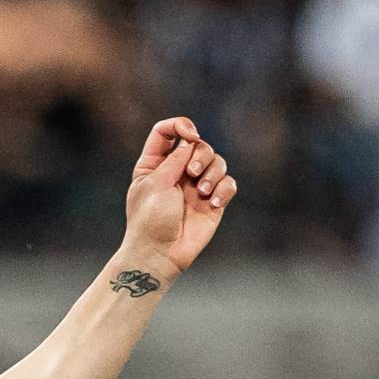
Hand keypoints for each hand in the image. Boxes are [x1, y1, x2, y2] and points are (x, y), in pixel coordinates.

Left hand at [119, 117, 236, 274]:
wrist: (161, 253)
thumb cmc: (150, 220)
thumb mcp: (157, 183)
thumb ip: (175, 159)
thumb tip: (191, 143)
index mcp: (155, 163)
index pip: (166, 131)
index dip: (180, 125)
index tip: (190, 135)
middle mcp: (177, 171)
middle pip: (199, 145)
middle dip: (201, 155)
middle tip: (193, 174)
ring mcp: (196, 186)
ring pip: (217, 162)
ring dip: (213, 173)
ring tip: (203, 193)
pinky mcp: (212, 201)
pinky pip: (228, 184)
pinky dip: (224, 190)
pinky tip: (214, 203)